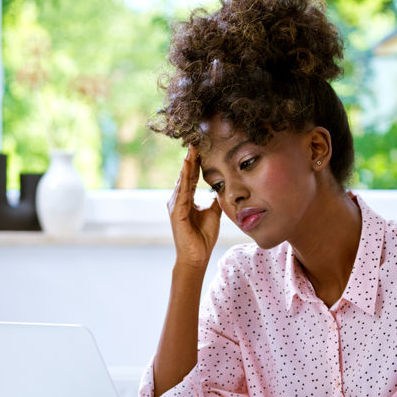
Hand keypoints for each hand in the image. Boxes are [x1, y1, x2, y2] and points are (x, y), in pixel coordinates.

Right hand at [167, 145, 221, 269]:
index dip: (197, 162)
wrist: (197, 256)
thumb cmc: (203, 237)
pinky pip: (182, 191)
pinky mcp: (177, 212)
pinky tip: (187, 165)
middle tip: (195, 140)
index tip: (202, 146)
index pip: (192, 176)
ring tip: (192, 148)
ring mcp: (176, 205)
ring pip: (183, 180)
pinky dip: (184, 177)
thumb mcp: (213, 212)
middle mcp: (179, 200)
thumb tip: (220, 187)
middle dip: (191, 158)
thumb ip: (214, 199)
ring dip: (187, 164)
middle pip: (186, 174)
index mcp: (187, 199)